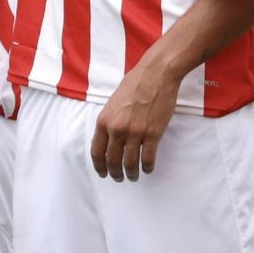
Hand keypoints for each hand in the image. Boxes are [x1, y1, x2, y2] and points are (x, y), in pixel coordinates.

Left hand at [91, 57, 180, 181]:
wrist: (156, 74)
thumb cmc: (135, 84)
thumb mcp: (113, 102)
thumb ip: (109, 121)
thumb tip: (108, 138)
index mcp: (104, 121)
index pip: (97, 151)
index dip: (99, 166)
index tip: (103, 173)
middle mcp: (117, 129)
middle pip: (112, 160)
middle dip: (115, 173)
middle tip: (119, 178)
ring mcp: (135, 132)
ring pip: (130, 163)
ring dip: (131, 173)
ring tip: (133, 176)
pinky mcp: (153, 133)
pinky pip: (148, 158)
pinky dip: (147, 167)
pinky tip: (148, 169)